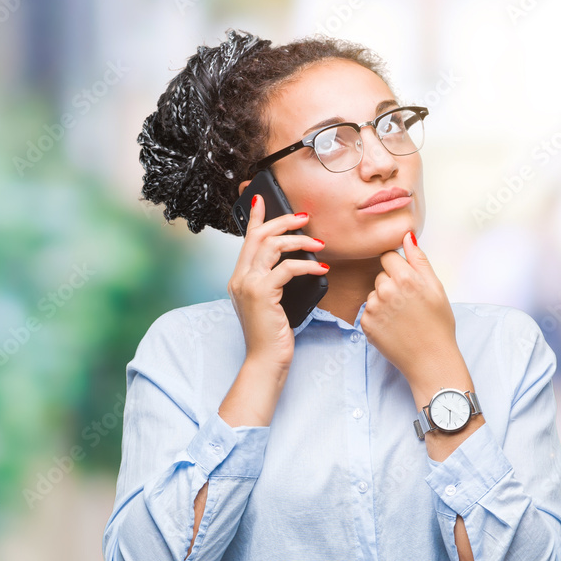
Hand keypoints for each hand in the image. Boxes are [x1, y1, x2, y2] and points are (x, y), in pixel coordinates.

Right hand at [227, 194, 328, 369]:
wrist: (265, 361)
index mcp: (240, 278)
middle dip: (283, 221)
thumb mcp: (272, 303)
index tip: (262, 199)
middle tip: (304, 217)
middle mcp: (239, 277)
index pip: (247, 239)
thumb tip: (295, 263)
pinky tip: (321, 270)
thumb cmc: (272, 335)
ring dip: (299, 240)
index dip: (256, 217)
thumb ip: (275, 282)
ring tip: (319, 244)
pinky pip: (287, 268)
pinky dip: (307, 265)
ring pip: (272, 246)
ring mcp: (248, 284)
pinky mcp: (261, 293)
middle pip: (259, 235)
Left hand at [361, 232, 459, 383]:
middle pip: (381, 276)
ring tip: (402, 317)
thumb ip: (419, 260)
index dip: (398, 268)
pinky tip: (393, 327)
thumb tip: (407, 236)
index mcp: (405, 278)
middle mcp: (386, 291)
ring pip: (374, 294)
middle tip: (409, 304)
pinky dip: (378, 317)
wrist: (431, 360)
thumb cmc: (438, 325)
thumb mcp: (436, 288)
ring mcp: (374, 308)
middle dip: (391, 284)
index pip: (388, 257)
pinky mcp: (366, 324)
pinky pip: (368, 311)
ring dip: (384, 301)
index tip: (407, 281)